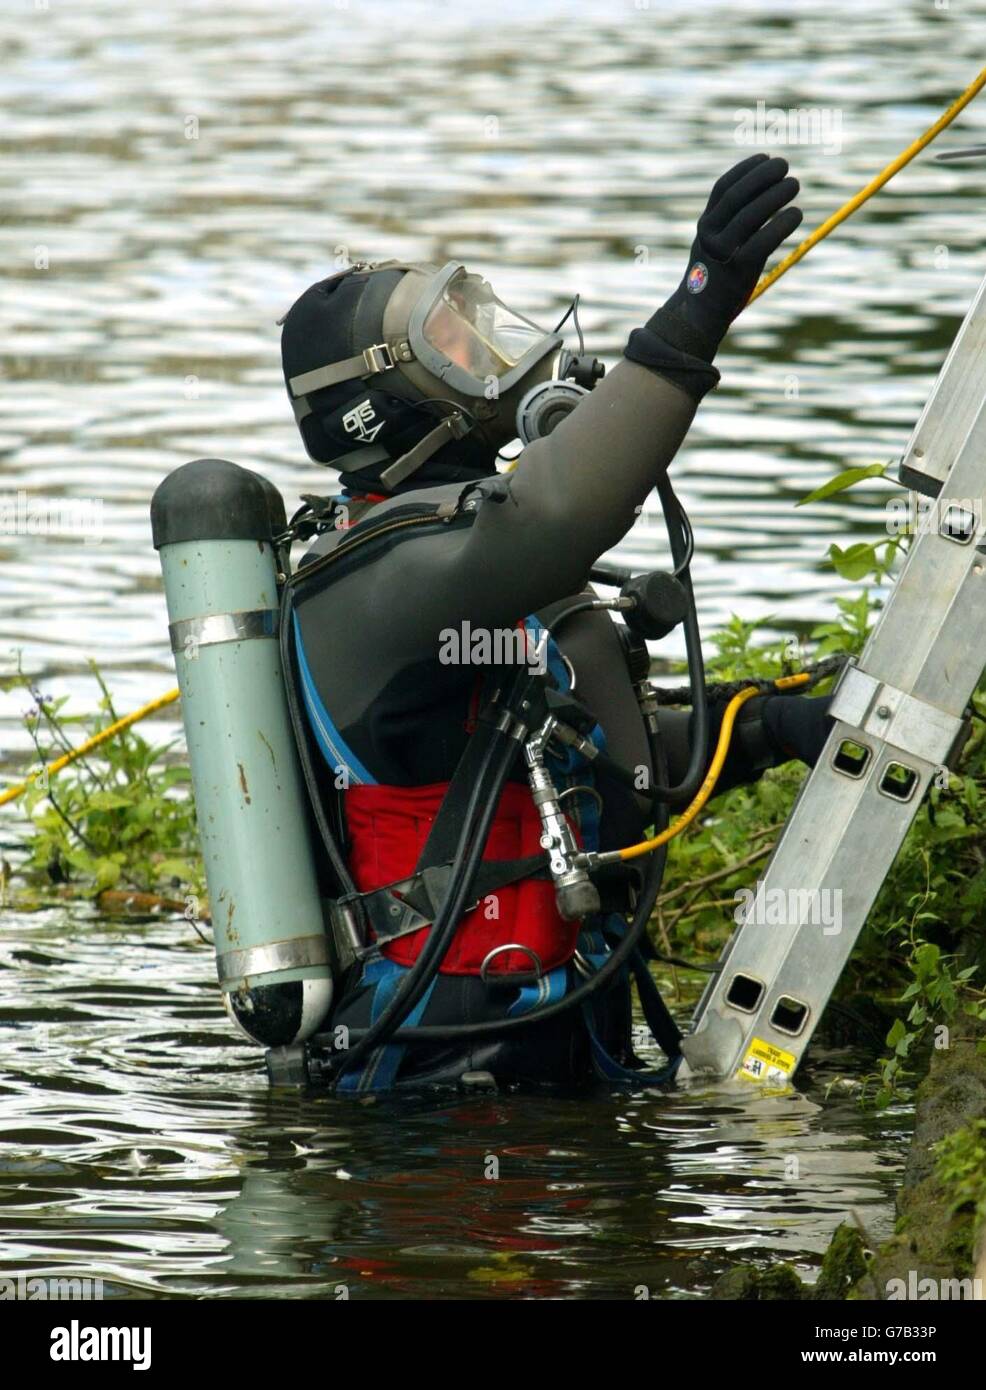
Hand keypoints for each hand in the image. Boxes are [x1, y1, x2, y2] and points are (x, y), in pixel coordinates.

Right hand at [654, 154, 802, 363]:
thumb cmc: (716, 277)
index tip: (766, 157)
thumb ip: (733, 221)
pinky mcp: (737, 270)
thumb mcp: (717, 244)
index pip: (723, 188)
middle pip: (738, 196)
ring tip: (795, 184)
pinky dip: (781, 224)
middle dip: (763, 176)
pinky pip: (762, 241)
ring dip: (775, 195)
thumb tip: (767, 193)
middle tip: (786, 167)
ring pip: (750, 215)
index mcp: (705, 225)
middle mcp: (710, 235)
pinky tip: (796, 214)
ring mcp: (722, 252)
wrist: (699, 315)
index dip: (745, 169)